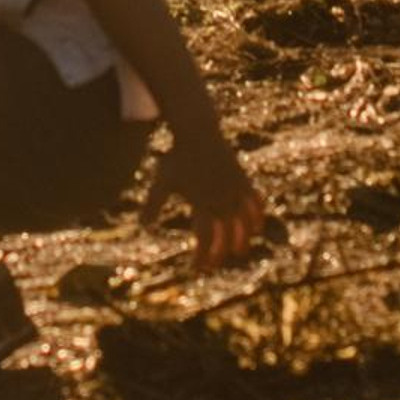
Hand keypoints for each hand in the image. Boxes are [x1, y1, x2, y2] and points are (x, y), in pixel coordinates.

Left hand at [142, 133, 266, 273]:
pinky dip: (256, 215)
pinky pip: (254, 201)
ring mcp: (234, 190)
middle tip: (213, 265)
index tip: (196, 269)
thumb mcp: (162, 179)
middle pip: (226, 236)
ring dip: (242, 239)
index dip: (203, 257)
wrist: (196, 130)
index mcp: (202, 203)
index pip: (206, 239)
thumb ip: (153, 204)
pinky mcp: (242, 179)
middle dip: (220, 254)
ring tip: (239, 251)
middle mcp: (221, 200)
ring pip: (244, 223)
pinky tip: (255, 225)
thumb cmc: (177, 156)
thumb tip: (142, 226)